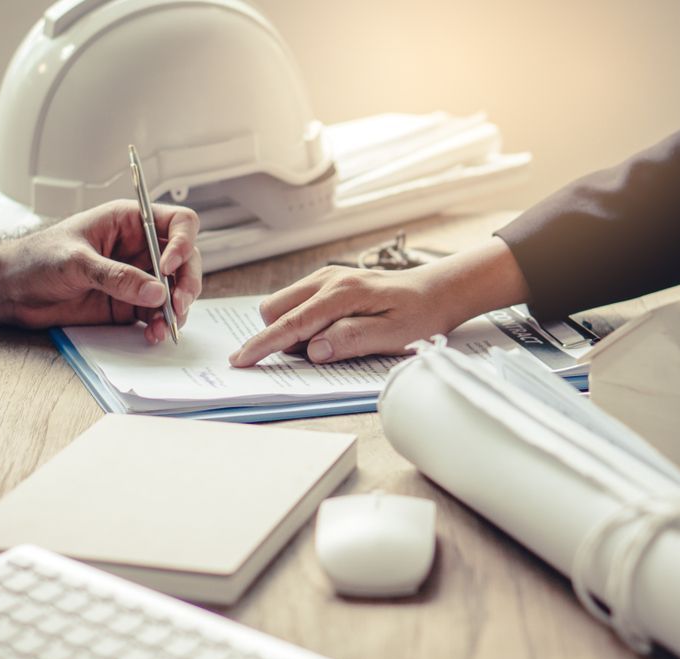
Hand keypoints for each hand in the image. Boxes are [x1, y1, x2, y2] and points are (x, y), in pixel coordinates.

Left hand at [0, 200, 201, 343]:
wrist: (10, 290)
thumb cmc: (36, 259)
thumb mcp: (76, 262)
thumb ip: (117, 276)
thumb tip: (156, 292)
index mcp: (129, 222)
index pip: (178, 223)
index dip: (183, 243)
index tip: (169, 267)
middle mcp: (140, 248)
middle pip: (185, 260)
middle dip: (187, 282)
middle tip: (178, 303)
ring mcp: (137, 277)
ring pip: (175, 290)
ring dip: (177, 308)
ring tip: (166, 324)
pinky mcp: (129, 304)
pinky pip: (156, 314)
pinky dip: (161, 325)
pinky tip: (153, 334)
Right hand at [229, 237, 530, 365]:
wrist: (438, 290)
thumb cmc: (419, 315)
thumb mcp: (392, 336)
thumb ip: (350, 340)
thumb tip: (312, 349)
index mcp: (343, 293)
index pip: (292, 323)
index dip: (264, 344)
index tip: (241, 360)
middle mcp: (329, 279)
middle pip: (276, 309)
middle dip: (278, 335)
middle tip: (312, 355)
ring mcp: (327, 277)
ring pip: (283, 304)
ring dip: (291, 328)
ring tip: (328, 343)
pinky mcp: (329, 281)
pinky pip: (298, 301)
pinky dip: (301, 320)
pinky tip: (329, 331)